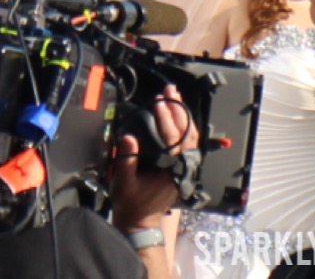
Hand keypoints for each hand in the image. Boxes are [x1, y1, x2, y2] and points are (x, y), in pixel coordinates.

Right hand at [108, 84, 197, 230]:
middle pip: (187, 133)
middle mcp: (183, 168)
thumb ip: (127, 159)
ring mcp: (184, 168)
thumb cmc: (131, 205)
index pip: (174, 138)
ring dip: (182, 115)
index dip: (166, 118)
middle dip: (178, 109)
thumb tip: (128, 137)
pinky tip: (176, 115)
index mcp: (173, 171)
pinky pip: (187, 142)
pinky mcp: (181, 167)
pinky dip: (183, 126)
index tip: (158, 103)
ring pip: (190, 136)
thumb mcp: (124, 182)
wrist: (140, 223)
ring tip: (173, 96)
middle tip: (169, 91)